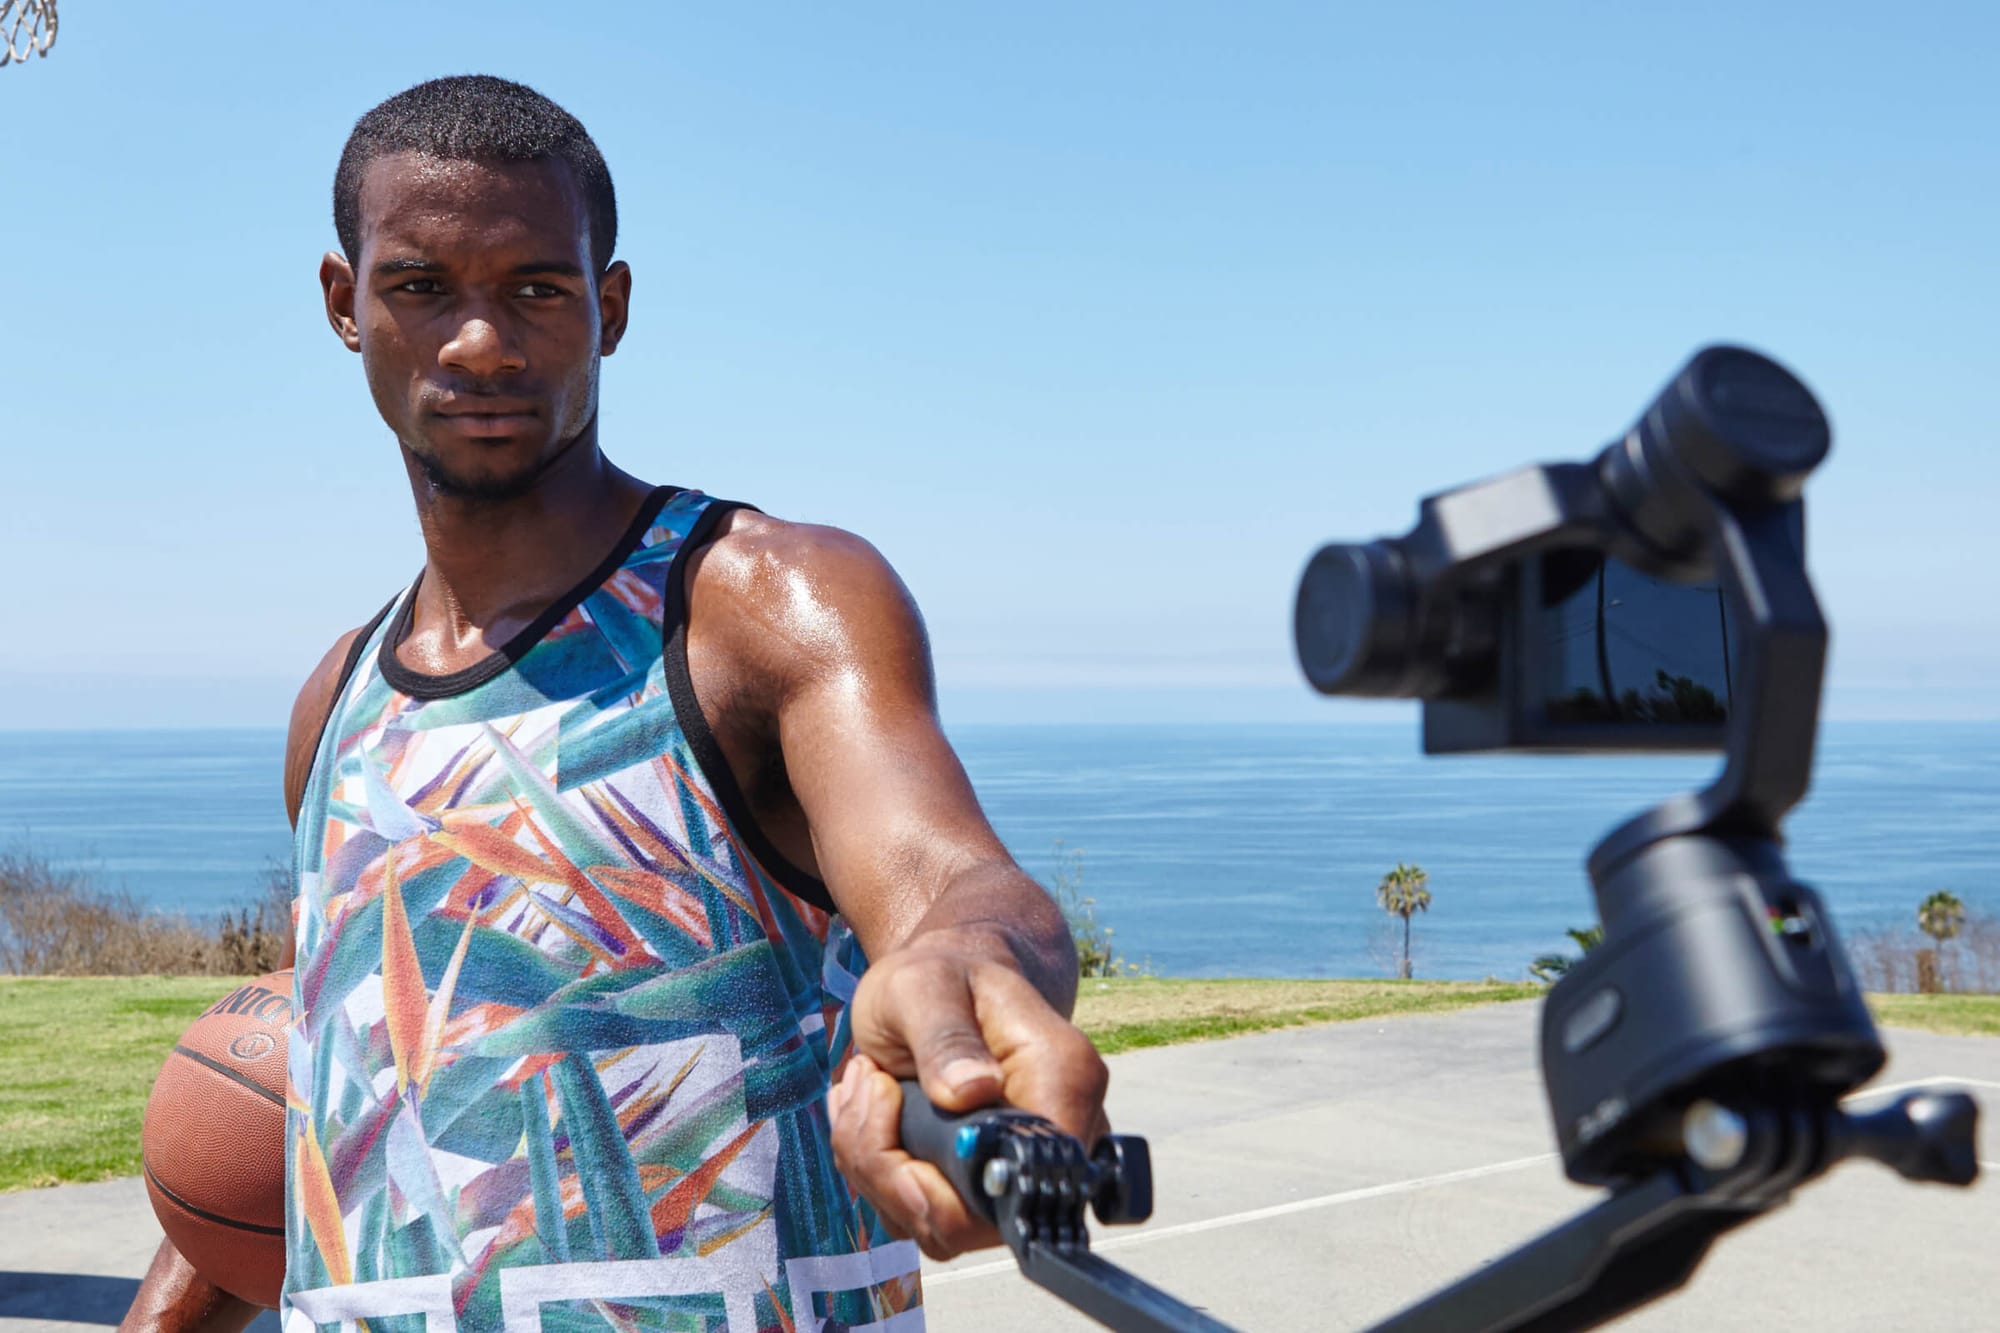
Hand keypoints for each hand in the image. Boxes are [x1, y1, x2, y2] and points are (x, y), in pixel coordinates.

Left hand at [828, 933, 1108, 1258]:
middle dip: (891, 1169)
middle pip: (968, 1222)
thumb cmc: (942, 976)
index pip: (1029, 1179)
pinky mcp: (974, 1190)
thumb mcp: (926, 987)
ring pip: (932, 1226)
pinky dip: (872, 1168)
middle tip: (870, 1085)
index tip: (895, 1112)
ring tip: (870, 1082)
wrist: (945, 984)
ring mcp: (1012, 1171)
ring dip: (873, 1163)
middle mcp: (1052, 1138)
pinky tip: (871, 1108)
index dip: (951, 1181)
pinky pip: (911, 1215)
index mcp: (1063, 1080)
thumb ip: (945, 1037)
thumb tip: (971, 1092)